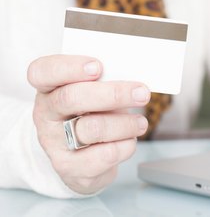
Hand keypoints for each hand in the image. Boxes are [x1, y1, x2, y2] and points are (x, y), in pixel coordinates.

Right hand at [27, 54, 149, 194]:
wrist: (82, 157)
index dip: (69, 67)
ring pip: (92, 128)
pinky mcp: (69, 168)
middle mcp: (45, 114)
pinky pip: (103, 155)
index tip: (98, 66)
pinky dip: (124, 145)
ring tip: (140, 122)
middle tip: (141, 93)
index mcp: (47, 87)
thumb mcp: (90, 90)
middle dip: (112, 94)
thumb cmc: (90, 112)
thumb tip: (131, 74)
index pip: (42, 71)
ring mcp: (54, 143)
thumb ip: (103, 79)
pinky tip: (130, 140)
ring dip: (124, 123)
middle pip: (71, 98)